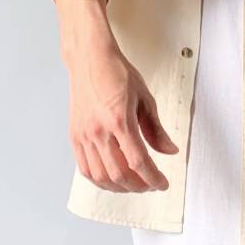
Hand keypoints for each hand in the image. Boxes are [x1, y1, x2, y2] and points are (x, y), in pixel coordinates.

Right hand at [62, 20, 178, 193]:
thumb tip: (169, 151)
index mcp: (119, 120)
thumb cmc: (116, 73)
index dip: (153, 178)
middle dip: (138, 186)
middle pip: (119, 174)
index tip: (162, 183)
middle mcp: (98, 131)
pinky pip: (85, 168)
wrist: (89, 58)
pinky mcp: (75, 136)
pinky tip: (112, 180)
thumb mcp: (145, 98)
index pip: (138, 162)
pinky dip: (100, 180)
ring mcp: (84, 135)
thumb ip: (156, 129)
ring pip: (101, 176)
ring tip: (133, 185)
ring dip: (119, 187)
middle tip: (150, 185)